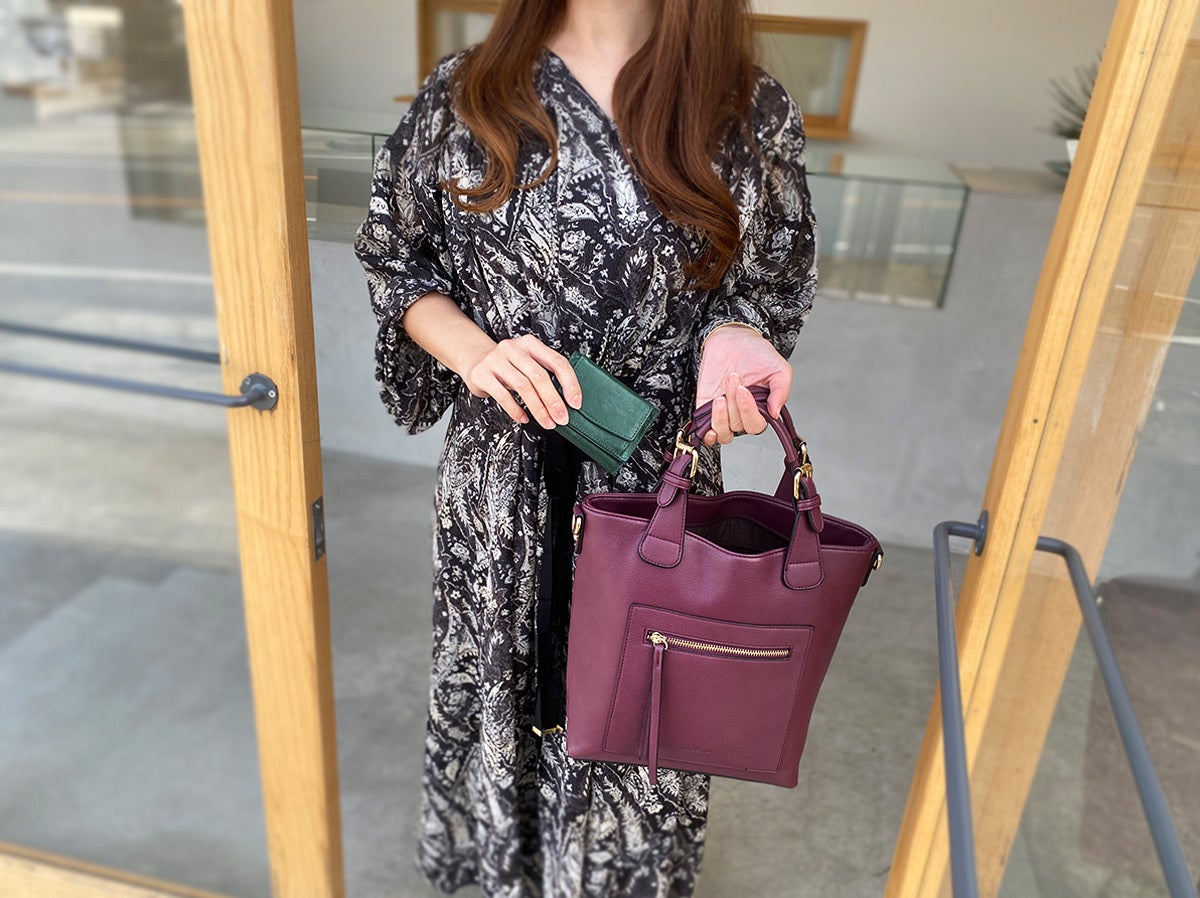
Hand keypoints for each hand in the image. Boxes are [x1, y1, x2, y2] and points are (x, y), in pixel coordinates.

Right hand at [461, 333, 582, 427]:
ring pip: (523, 387)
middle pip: (539, 376)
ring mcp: (496, 360)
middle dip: (553, 401)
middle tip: (562, 418)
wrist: (475, 361)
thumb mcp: (527, 363)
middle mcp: (513, 348)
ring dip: (538, 409)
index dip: (569, 384)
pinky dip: (516, 410)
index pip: (557, 362)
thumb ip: (544, 375)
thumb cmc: (508, 366)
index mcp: (531, 344)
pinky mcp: (482, 374)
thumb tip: (566, 403)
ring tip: (547, 422)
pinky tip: (524, 418)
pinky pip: (503, 395)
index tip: (575, 403)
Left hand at [695, 324, 791, 445]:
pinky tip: (708, 427)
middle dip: (735, 404)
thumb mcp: (778, 369)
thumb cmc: (756, 353)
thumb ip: (781, 391)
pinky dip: (706, 434)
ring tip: (721, 394)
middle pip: (738, 425)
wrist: (733, 338)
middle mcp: (741, 413)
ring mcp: (723, 412)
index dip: (749, 412)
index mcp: (760, 409)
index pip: (756, 425)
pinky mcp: (705, 407)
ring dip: (720, 416)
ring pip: (723, 430)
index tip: (745, 390)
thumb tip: (775, 413)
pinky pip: (704, 431)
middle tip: (735, 380)